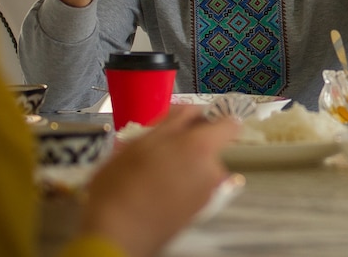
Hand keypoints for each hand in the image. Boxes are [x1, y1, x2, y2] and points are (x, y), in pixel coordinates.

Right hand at [80, 106, 239, 256]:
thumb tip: (194, 109)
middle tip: (154, 148)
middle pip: (209, 147)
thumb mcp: (142, 141)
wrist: (116, 237)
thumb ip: (174, 120)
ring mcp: (207, 195)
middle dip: (186, 144)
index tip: (190, 122)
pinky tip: (153, 190)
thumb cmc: (123, 184)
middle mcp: (213, 171)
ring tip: (148, 172)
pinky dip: (179, 184)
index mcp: (203, 148)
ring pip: (198, 167)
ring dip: (180, 164)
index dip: (213, 118)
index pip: (230, 124)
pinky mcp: (197, 214)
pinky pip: (193, 187)